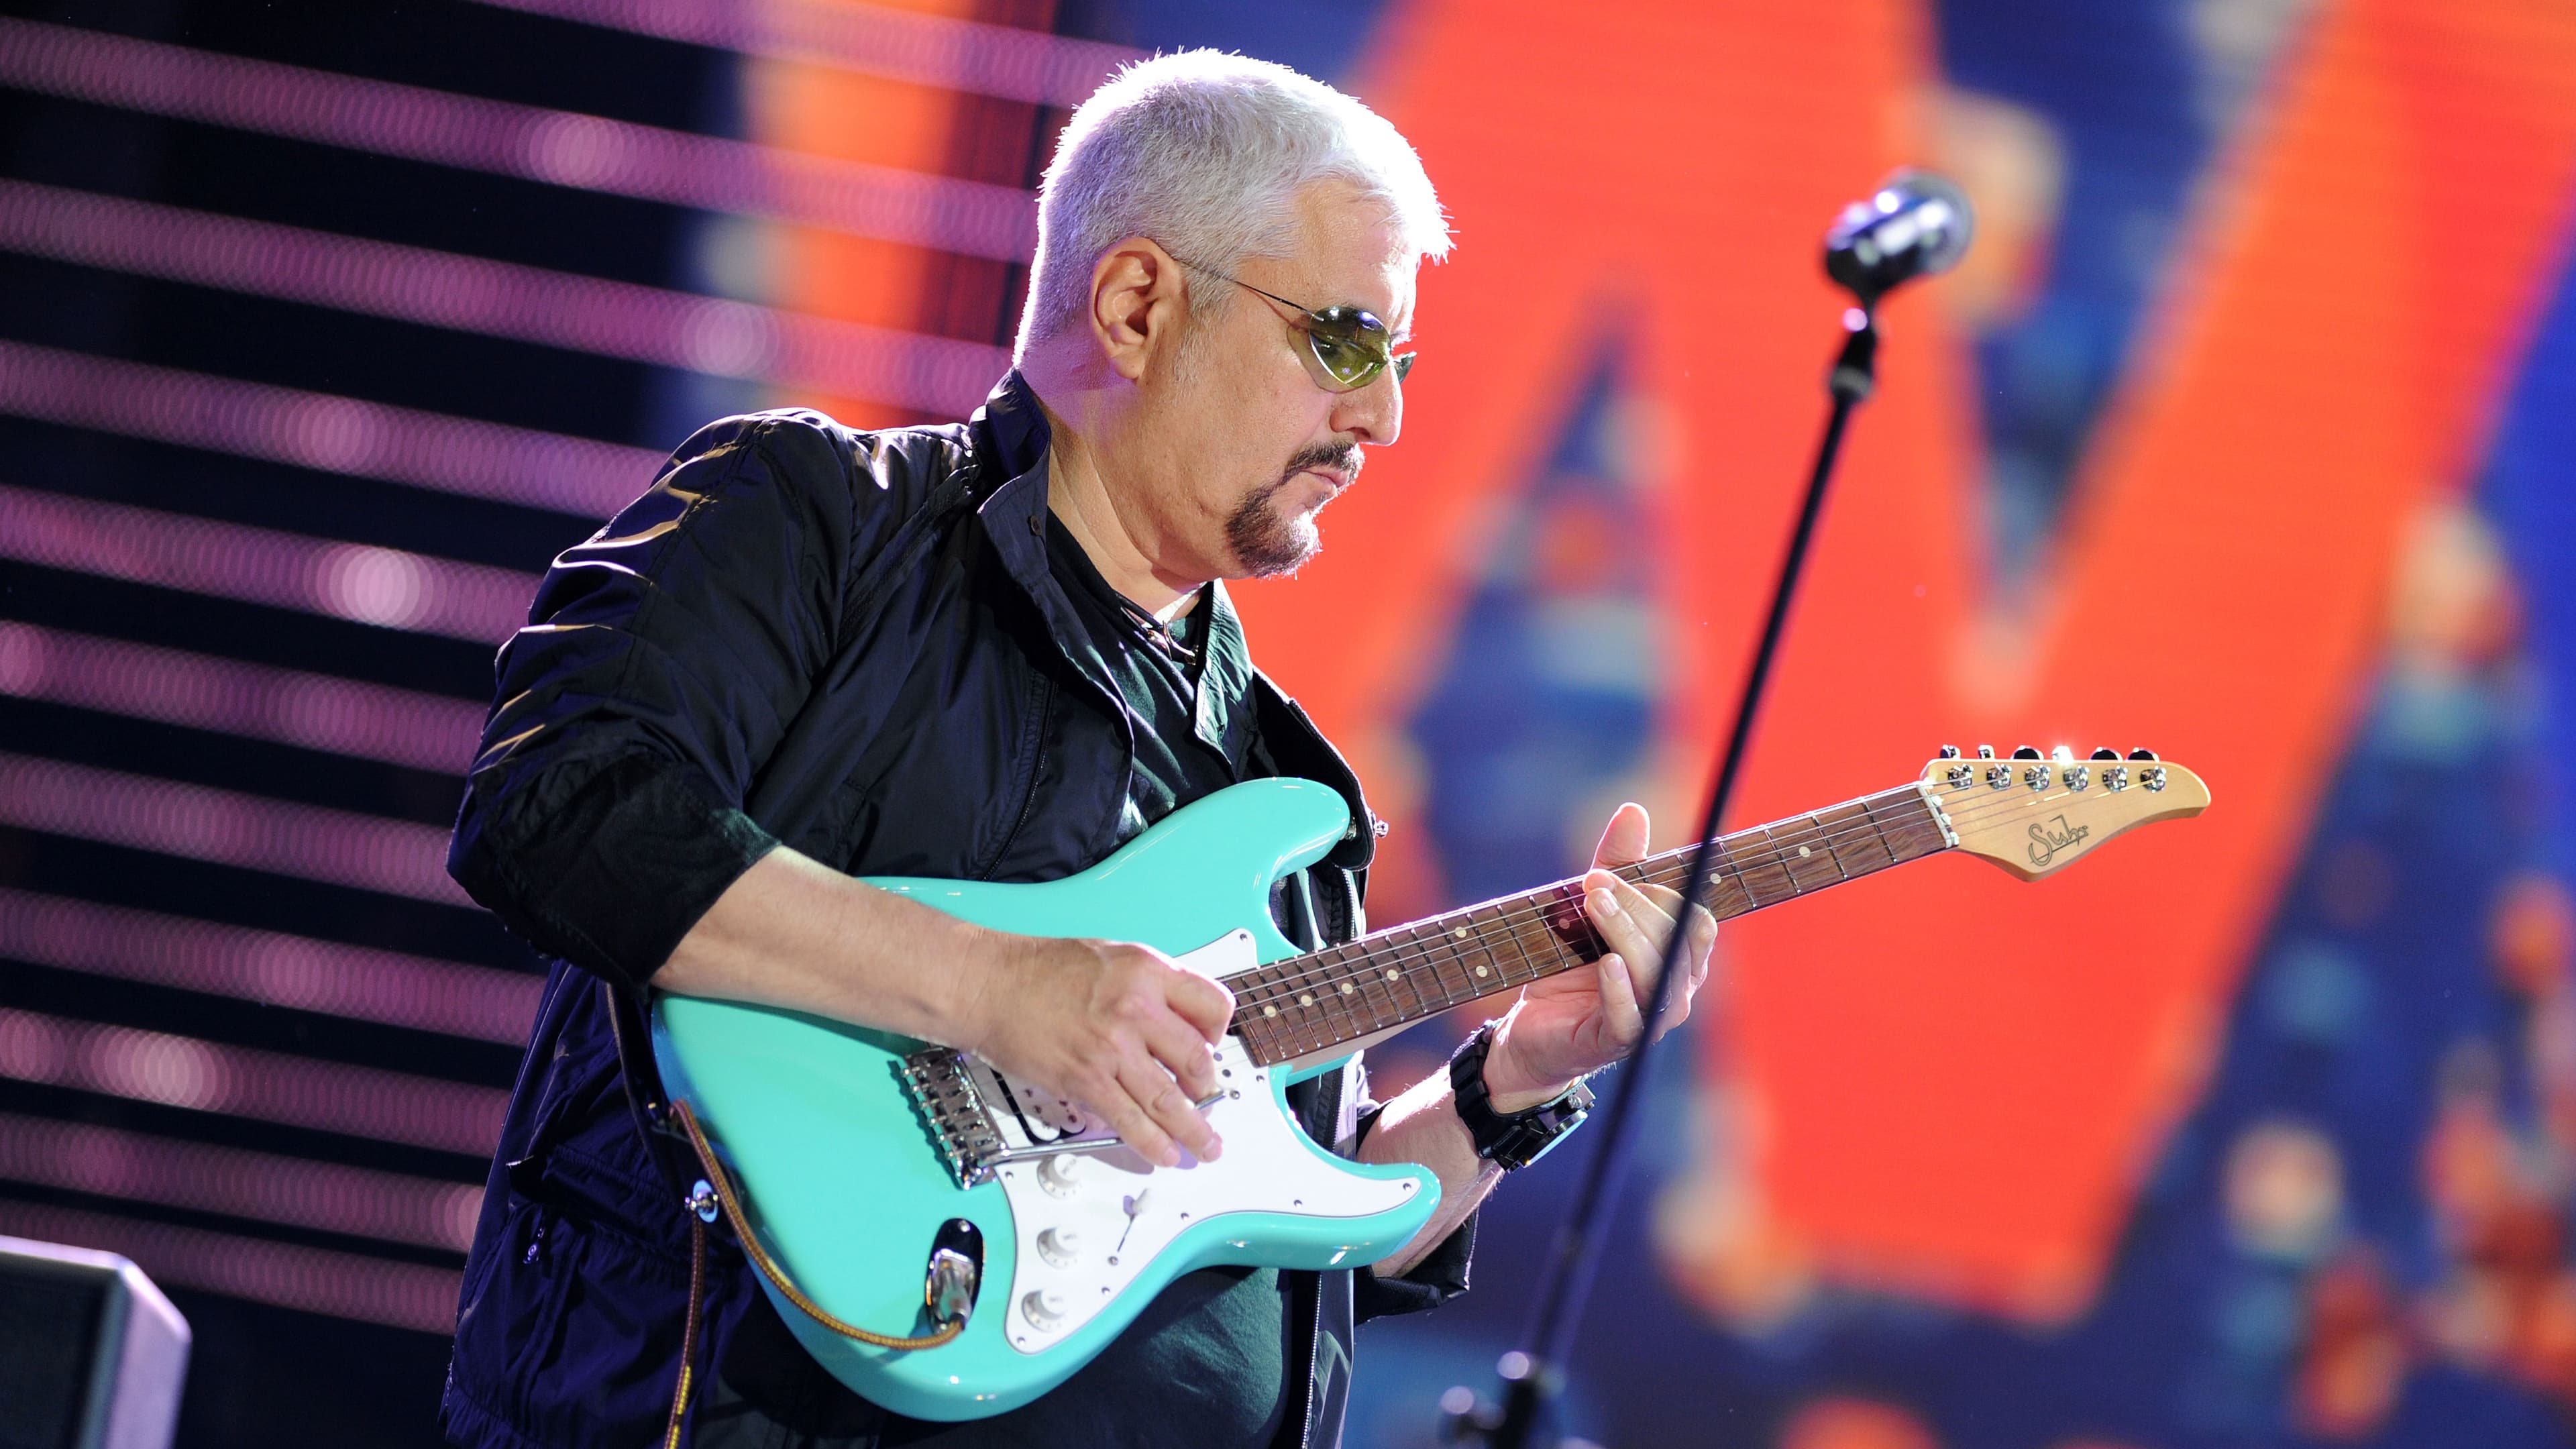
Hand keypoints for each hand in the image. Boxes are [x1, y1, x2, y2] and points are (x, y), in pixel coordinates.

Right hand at [954, 933, 1234, 1167]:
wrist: (990, 985)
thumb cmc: (1043, 969)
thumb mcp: (1114, 957)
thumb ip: (1152, 985)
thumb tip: (1180, 1022)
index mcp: (1148, 971)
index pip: (1213, 1006)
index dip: (1219, 1032)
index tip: (1211, 1046)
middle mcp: (1136, 1009)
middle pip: (1197, 1060)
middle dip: (1207, 1088)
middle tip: (1206, 1099)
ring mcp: (1112, 1048)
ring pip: (1169, 1100)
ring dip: (1193, 1131)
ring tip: (1206, 1147)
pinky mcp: (1086, 1080)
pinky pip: (1129, 1120)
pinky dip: (1152, 1143)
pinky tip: (1165, 1153)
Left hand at [1482, 803, 1716, 1109]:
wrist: (1528, 1029)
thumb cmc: (1568, 968)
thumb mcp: (1588, 908)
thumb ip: (1616, 864)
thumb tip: (1634, 809)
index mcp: (1679, 957)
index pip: (1694, 920)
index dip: (1660, 892)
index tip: (1611, 871)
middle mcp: (1676, 989)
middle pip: (1679, 940)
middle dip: (1636, 905)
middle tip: (1591, 882)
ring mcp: (1652, 1020)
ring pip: (1658, 973)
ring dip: (1625, 933)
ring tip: (1591, 905)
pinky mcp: (1617, 1043)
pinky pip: (1632, 1017)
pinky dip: (1619, 988)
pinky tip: (1605, 964)